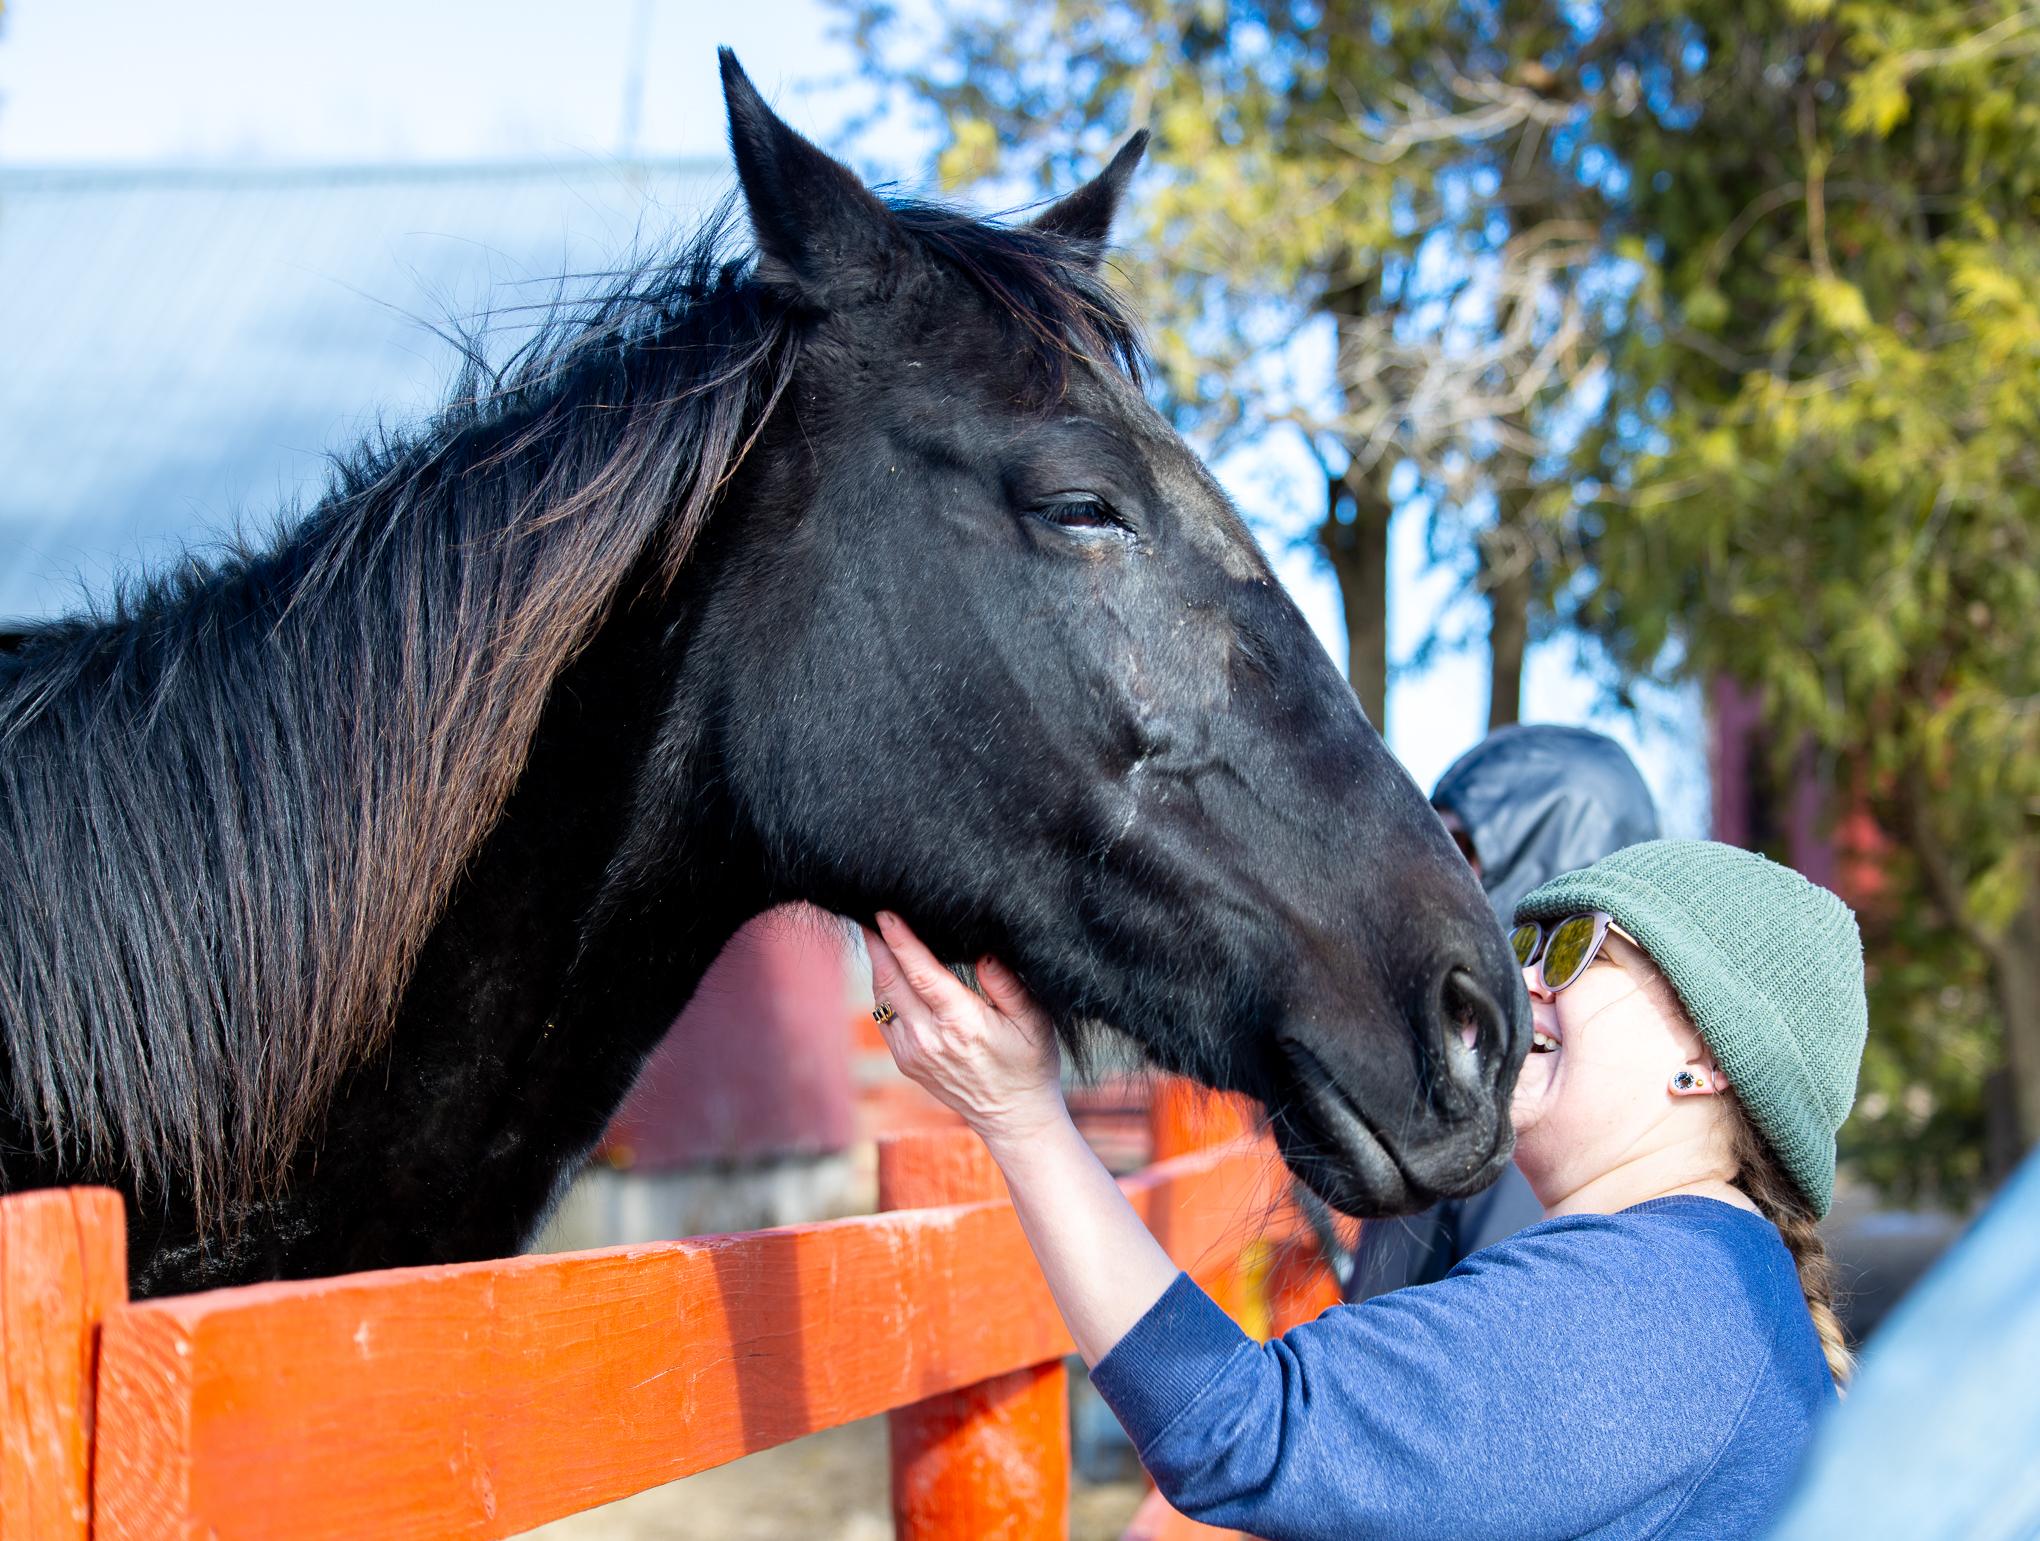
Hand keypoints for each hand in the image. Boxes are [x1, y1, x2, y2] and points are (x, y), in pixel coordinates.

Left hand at [863, 911, 1066, 1145]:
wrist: (1014, 1117)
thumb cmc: (1030, 1064)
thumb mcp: (1034, 1022)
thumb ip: (1008, 985)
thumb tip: (983, 953)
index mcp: (961, 1023)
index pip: (920, 973)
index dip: (900, 940)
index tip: (885, 913)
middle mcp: (929, 1038)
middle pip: (890, 981)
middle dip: (877, 944)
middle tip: (869, 913)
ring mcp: (912, 1052)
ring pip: (882, 999)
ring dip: (878, 965)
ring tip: (876, 935)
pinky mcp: (906, 1061)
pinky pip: (885, 1018)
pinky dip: (883, 991)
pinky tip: (889, 972)